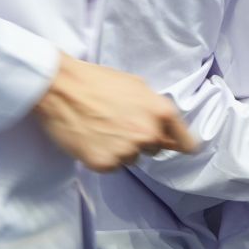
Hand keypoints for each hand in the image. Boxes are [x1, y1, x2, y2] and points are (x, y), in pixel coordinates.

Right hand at [33, 53, 198, 172]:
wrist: (61, 88)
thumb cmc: (98, 82)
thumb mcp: (138, 87)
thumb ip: (156, 110)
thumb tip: (167, 130)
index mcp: (161, 113)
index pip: (186, 144)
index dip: (181, 145)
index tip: (179, 148)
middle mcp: (148, 135)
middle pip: (155, 150)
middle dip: (143, 141)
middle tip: (120, 125)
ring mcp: (126, 151)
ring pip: (132, 159)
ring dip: (122, 150)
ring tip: (102, 129)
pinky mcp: (105, 164)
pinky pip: (113, 166)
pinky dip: (104, 157)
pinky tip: (92, 140)